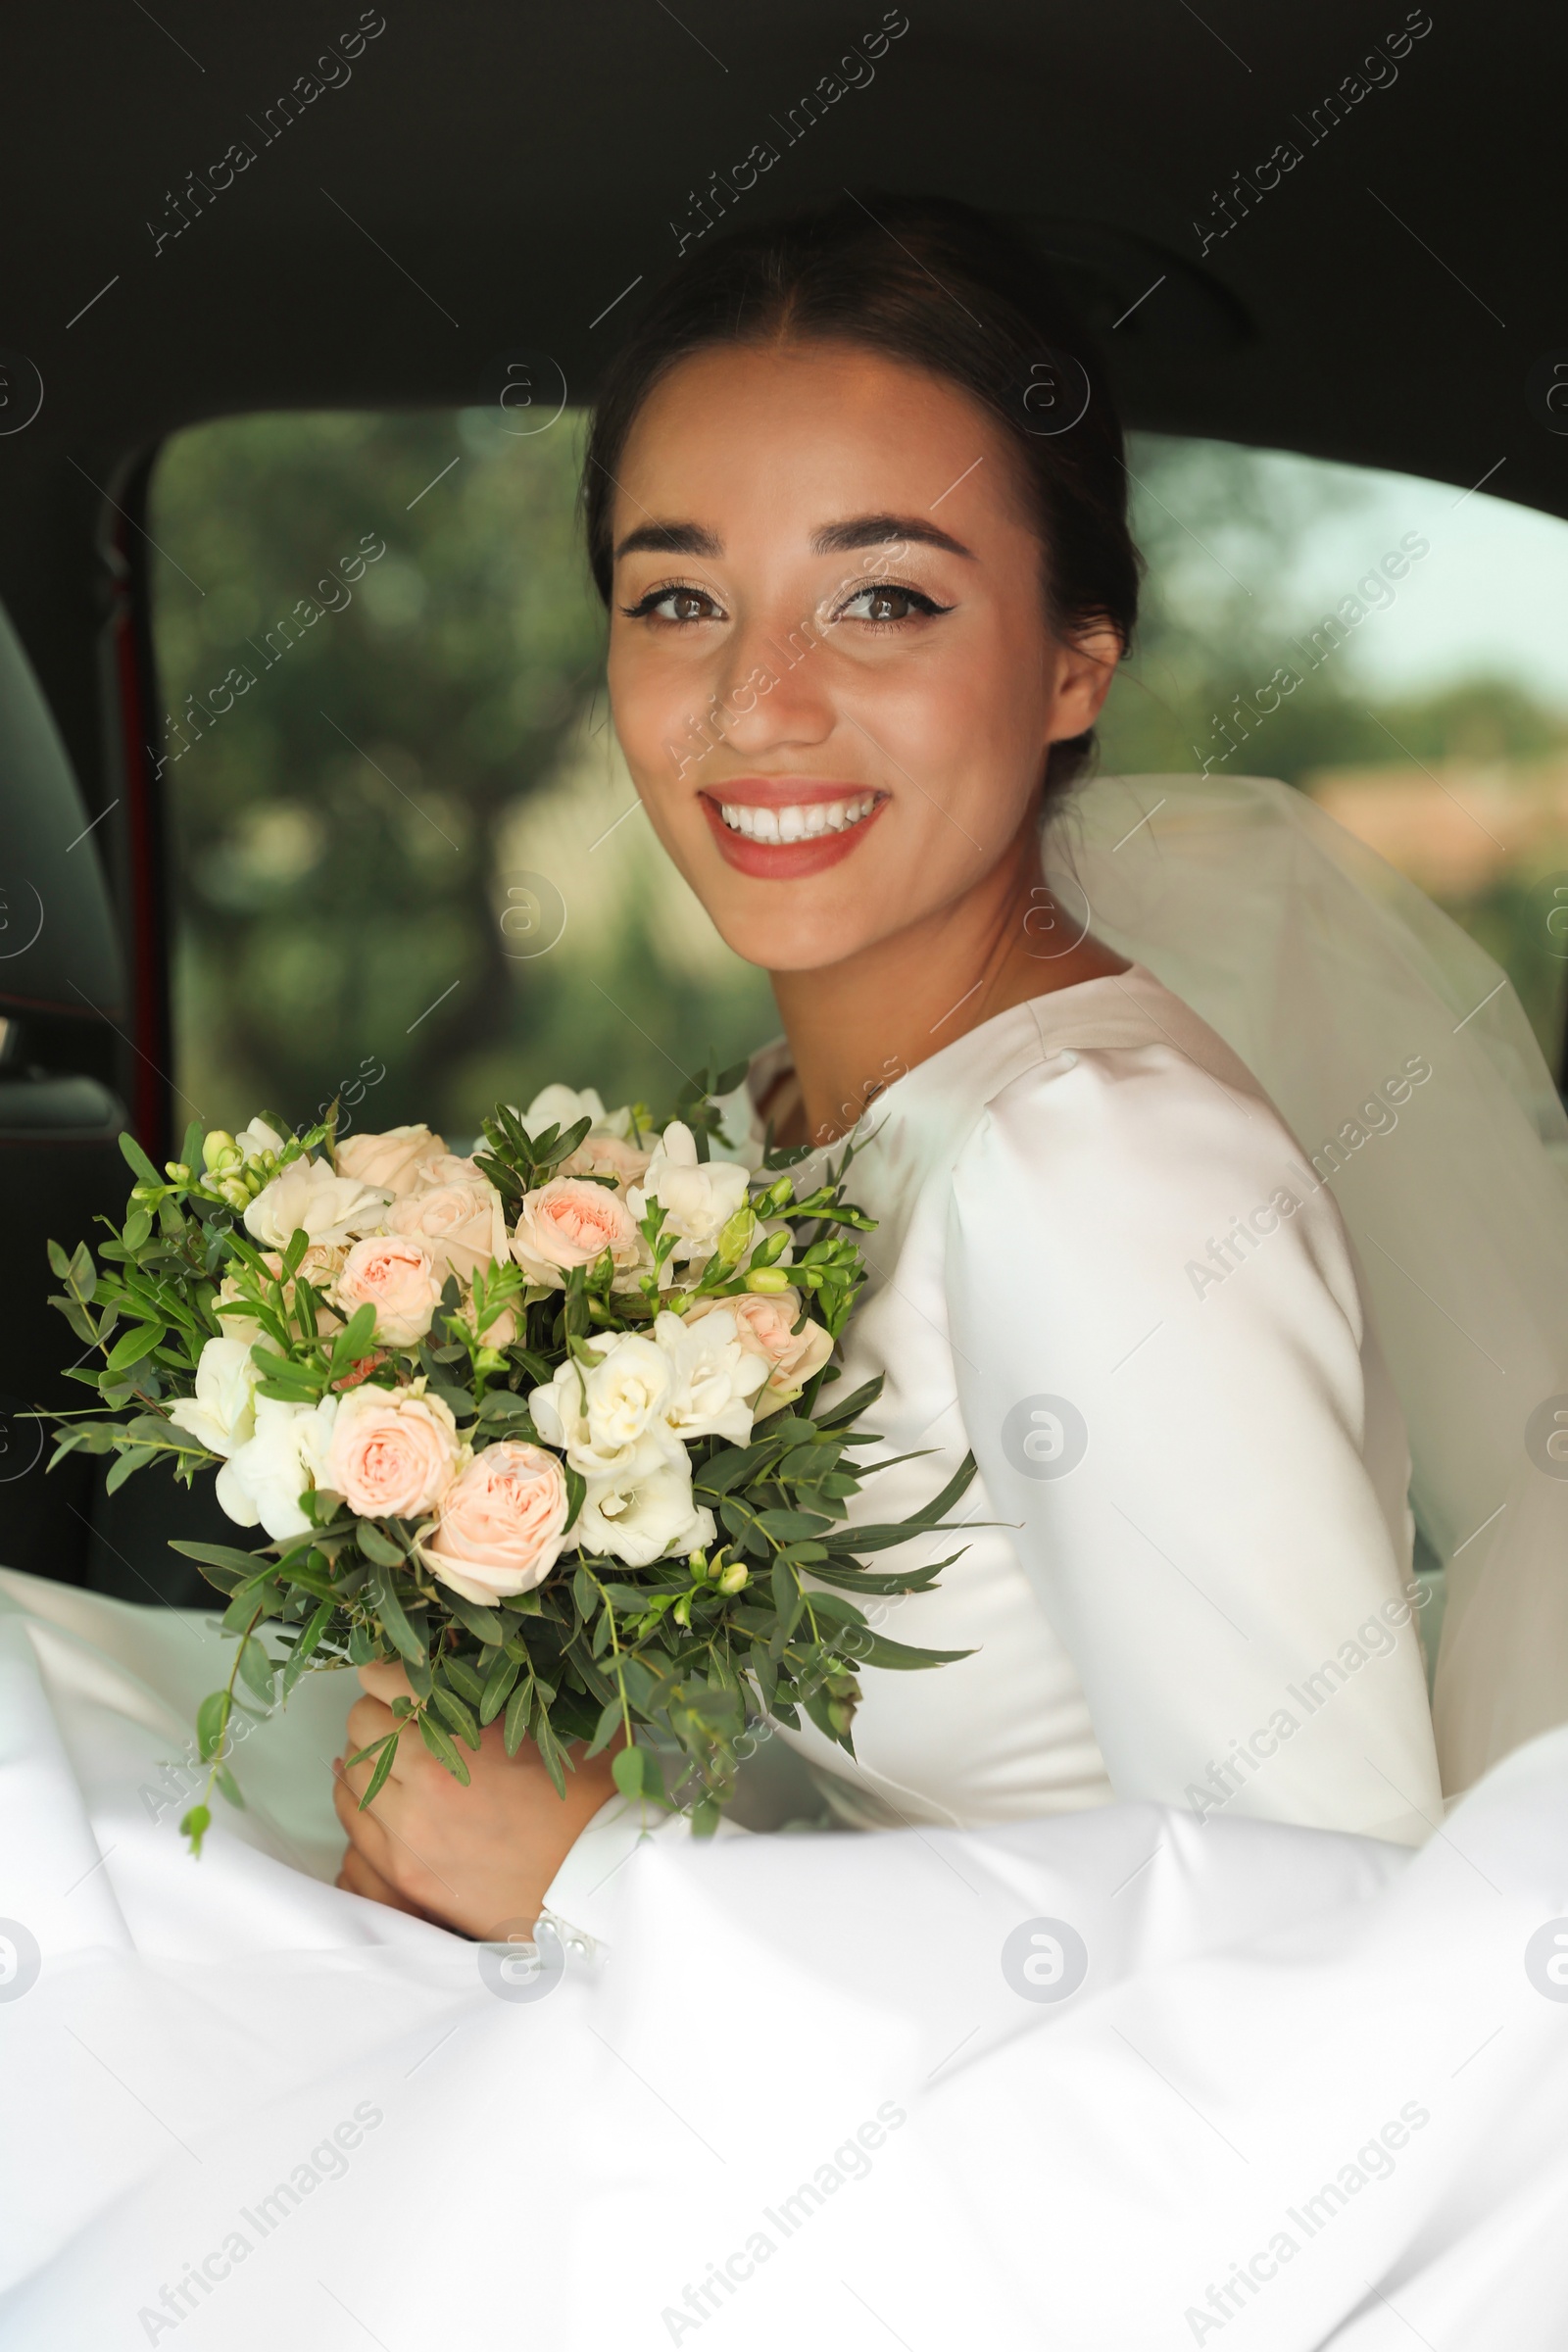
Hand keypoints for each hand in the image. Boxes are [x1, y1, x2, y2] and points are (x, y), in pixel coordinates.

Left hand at [333, 1660, 620, 1937]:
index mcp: (458, 1741)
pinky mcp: (405, 1878)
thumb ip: (505, 1699)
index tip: (396, 1675)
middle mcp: (422, 1786)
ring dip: (366, 1762)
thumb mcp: (554, 1732)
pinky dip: (362, 1807)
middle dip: (377, 1715)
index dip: (387, 1672)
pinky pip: (354, 1830)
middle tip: (401, 1719)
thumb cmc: (586, 1805)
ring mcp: (408, 1837)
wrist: (595, 1888)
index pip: (384, 1683)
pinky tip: (380, 1801)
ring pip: (348, 1779)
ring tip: (390, 1760)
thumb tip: (477, 1665)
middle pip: (360, 1728)